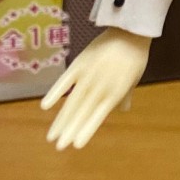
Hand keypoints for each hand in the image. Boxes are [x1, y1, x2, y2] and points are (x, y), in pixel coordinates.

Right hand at [41, 29, 150, 149]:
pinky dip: (55, 92)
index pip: (97, 116)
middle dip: (69, 130)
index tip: (75, 146)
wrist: (130, 32)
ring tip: (51, 136)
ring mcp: (88, 76)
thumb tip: (124, 110)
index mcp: (114, 93)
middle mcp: (100, 87)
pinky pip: (64, 80)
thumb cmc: (134, 57)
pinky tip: (45, 107)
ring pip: (71, 102)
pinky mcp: (79, 64)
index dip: (86, 131)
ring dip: (61, 120)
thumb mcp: (133, 78)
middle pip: (81, 112)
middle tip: (58, 147)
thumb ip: (124, 95)